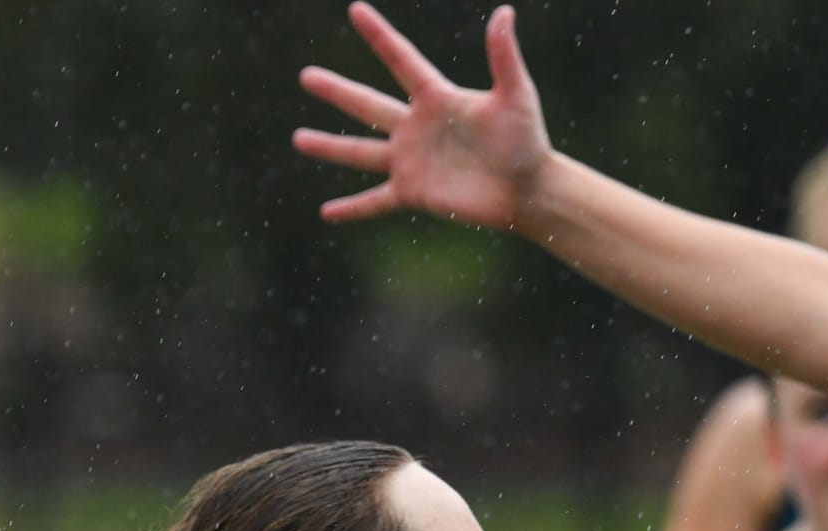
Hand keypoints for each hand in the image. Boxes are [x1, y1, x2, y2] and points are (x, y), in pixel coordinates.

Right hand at [294, 4, 551, 228]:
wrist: (528, 190)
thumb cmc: (527, 140)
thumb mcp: (515, 95)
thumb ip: (504, 56)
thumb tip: (505, 13)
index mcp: (437, 99)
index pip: (402, 60)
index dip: (380, 36)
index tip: (356, 10)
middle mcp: (417, 127)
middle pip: (367, 105)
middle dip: (337, 92)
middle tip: (306, 76)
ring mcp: (412, 161)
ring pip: (361, 152)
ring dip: (330, 147)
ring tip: (298, 139)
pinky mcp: (414, 192)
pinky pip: (375, 200)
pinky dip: (352, 208)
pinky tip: (327, 213)